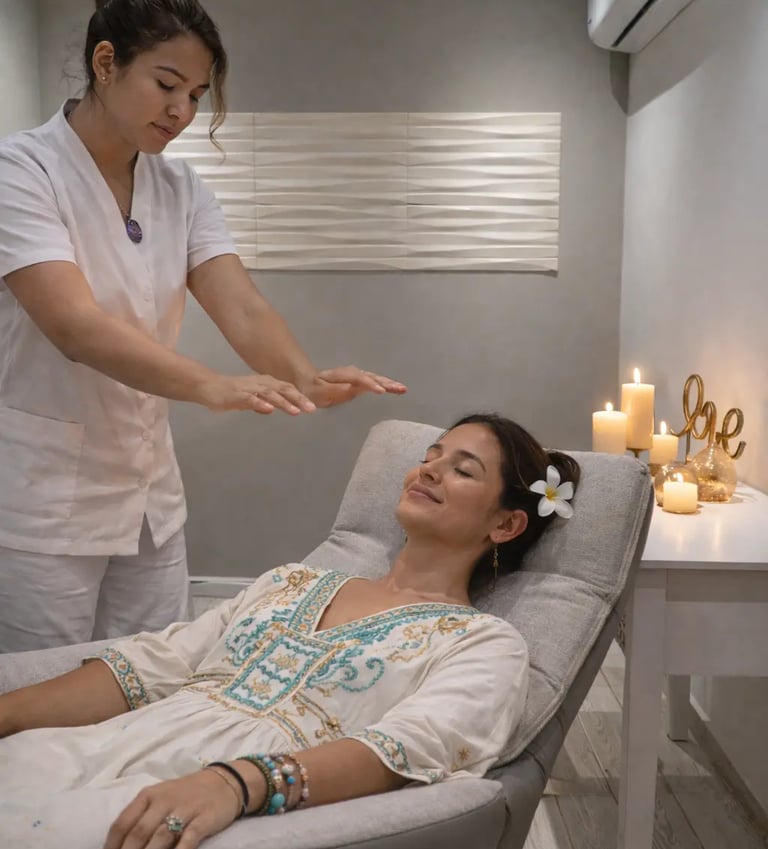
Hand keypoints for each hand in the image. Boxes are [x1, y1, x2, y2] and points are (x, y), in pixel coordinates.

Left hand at [104, 770, 239, 848]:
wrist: (224, 782)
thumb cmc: (186, 795)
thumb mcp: (160, 799)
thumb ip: (141, 819)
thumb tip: (120, 846)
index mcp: (148, 795)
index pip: (122, 823)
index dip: (111, 847)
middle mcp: (164, 800)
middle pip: (138, 833)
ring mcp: (185, 809)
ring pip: (160, 837)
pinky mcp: (204, 818)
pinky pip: (188, 838)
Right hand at [197, 373, 316, 414]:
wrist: (207, 387)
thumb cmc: (231, 393)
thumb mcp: (251, 399)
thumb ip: (263, 403)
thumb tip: (273, 410)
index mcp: (266, 384)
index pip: (287, 389)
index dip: (301, 397)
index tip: (313, 407)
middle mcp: (260, 383)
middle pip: (283, 389)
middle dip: (298, 399)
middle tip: (311, 409)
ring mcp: (248, 389)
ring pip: (269, 394)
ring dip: (283, 402)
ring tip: (296, 411)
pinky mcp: (236, 395)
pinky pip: (250, 399)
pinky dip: (260, 404)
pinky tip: (269, 410)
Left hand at [301, 366, 407, 408]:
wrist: (311, 383)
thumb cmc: (313, 390)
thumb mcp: (319, 392)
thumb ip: (334, 390)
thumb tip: (352, 388)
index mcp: (342, 375)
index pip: (358, 378)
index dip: (370, 384)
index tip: (380, 391)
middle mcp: (352, 373)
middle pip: (370, 377)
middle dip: (385, 382)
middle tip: (399, 388)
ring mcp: (358, 376)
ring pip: (376, 378)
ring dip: (390, 383)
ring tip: (403, 389)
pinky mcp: (362, 381)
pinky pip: (377, 382)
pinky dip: (388, 385)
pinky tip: (399, 389)